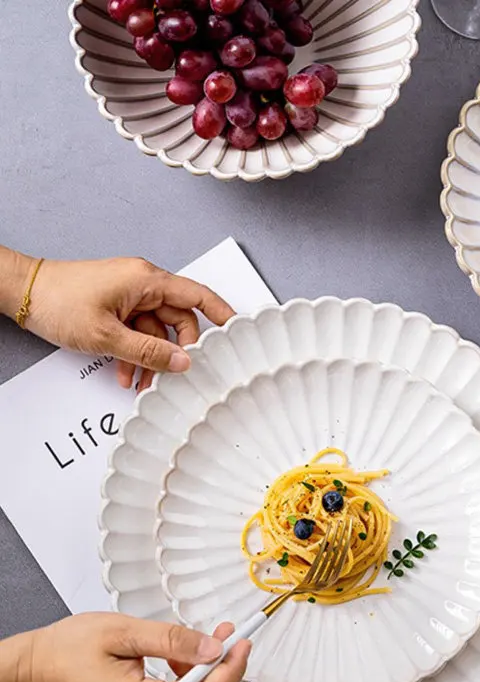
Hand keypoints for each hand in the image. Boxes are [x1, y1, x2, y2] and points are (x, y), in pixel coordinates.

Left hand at [17, 254, 234, 391]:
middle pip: (178, 320)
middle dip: (176, 351)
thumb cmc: (57, 301)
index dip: (221, 312)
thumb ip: (149, 352)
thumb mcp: (107, 335)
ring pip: (156, 332)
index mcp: (147, 281)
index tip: (237, 329)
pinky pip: (137, 332)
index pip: (197, 295)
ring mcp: (129, 296)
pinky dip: (135, 353)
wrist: (20, 293)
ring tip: (142, 382)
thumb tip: (182, 363)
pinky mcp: (116, 307)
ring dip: (152, 358)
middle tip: (175, 374)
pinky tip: (125, 373)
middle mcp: (142, 285)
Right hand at [21, 613, 249, 681]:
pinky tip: (183, 659)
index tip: (242, 641)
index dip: (231, 668)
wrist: (39, 670)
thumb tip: (214, 647)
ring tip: (201, 643)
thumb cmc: (70, 649)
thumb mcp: (126, 631)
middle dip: (225, 668)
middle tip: (226, 633)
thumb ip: (174, 640)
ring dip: (211, 676)